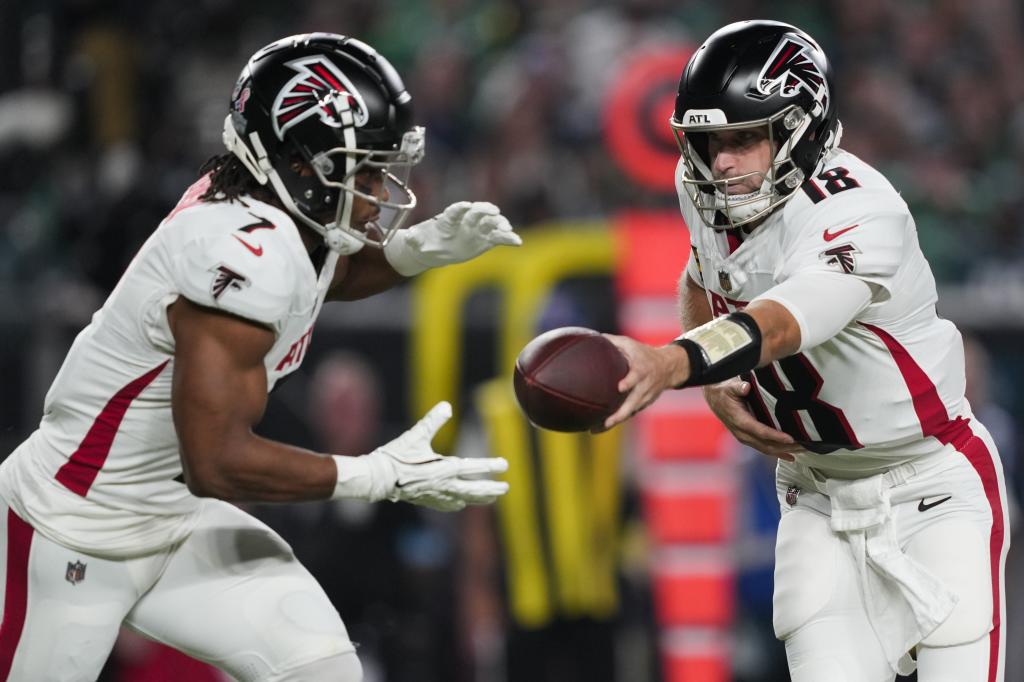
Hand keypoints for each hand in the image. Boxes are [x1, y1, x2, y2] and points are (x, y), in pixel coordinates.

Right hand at [334, 401, 509, 510]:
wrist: (377, 478)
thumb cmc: (396, 456)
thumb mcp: (416, 435)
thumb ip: (433, 421)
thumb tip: (446, 406)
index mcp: (444, 469)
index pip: (473, 467)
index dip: (490, 466)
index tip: (504, 465)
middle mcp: (444, 485)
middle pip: (474, 489)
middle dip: (490, 488)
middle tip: (505, 488)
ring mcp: (436, 495)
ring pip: (464, 499)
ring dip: (479, 499)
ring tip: (491, 499)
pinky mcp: (426, 500)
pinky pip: (447, 505)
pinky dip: (458, 504)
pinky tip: (461, 504)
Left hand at [383, 201, 521, 275]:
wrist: (434, 249)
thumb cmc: (424, 243)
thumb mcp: (416, 243)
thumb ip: (414, 239)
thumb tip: (409, 237)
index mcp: (447, 220)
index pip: (455, 211)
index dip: (460, 208)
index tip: (467, 205)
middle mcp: (464, 221)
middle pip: (476, 213)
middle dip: (484, 211)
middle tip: (494, 211)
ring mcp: (476, 230)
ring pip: (490, 224)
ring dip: (499, 225)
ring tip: (507, 229)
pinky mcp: (485, 240)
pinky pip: (498, 238)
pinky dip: (507, 239)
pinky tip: (517, 242)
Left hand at [598, 336, 688, 430]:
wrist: (669, 367)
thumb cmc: (644, 353)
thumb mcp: (631, 343)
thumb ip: (613, 341)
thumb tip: (592, 337)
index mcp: (642, 370)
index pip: (636, 377)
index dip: (629, 382)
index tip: (620, 387)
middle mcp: (644, 387)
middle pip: (633, 404)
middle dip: (620, 414)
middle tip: (606, 422)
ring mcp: (645, 398)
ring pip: (629, 413)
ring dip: (614, 421)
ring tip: (595, 429)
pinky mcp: (642, 404)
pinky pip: (628, 415)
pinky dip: (615, 421)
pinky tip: (598, 427)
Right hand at [703, 378, 797, 460]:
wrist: (714, 398)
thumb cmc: (724, 391)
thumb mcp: (729, 387)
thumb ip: (738, 387)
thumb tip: (745, 387)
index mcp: (739, 421)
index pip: (759, 431)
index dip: (775, 436)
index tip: (790, 438)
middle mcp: (742, 433)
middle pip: (766, 445)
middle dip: (786, 447)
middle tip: (804, 446)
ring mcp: (745, 438)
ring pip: (767, 449)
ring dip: (785, 451)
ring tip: (802, 450)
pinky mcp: (749, 439)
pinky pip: (765, 449)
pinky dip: (778, 453)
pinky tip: (791, 456)